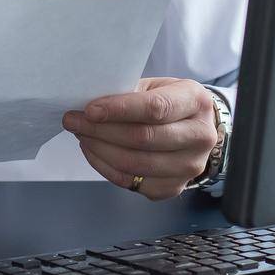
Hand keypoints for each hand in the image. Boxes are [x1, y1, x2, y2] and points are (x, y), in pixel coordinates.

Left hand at [62, 77, 218, 200]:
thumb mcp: (155, 86)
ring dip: (99, 149)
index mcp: (196, 101)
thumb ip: (128, 93)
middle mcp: (200, 136)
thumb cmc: (169, 102)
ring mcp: (190, 166)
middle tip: (74, 121)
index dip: (119, 110)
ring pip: (135, 163)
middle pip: (143, 138)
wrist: (194, 128)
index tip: (90, 110)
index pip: (156, 108)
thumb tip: (89, 106)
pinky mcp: (173, 187)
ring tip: (81, 135)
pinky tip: (94, 151)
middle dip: (101, 130)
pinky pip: (131, 182)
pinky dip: (105, 167)